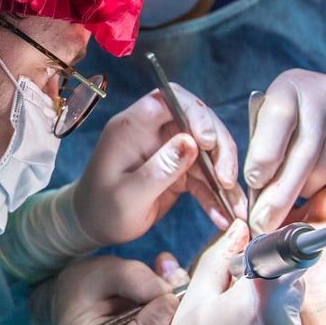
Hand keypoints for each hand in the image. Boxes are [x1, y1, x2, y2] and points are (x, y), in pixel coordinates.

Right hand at [29, 256, 180, 324]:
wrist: (68, 302)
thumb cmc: (78, 288)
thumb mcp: (99, 272)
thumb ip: (133, 278)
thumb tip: (168, 290)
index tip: (170, 297)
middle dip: (171, 315)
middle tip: (180, 280)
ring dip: (175, 314)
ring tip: (175, 280)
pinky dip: (171, 318)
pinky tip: (171, 293)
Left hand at [73, 84, 246, 245]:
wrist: (91, 226)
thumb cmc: (102, 210)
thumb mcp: (129, 195)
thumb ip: (160, 169)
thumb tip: (192, 142)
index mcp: (133, 126)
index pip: (171, 98)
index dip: (196, 113)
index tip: (208, 142)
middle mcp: (153, 131)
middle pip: (198, 123)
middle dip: (219, 148)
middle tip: (226, 178)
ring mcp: (167, 149)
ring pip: (208, 152)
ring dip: (223, 177)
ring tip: (234, 206)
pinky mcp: (177, 169)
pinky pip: (203, 176)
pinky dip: (215, 195)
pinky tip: (223, 216)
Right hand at [156, 219, 309, 324]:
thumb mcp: (194, 303)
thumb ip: (219, 261)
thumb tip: (241, 229)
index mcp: (257, 301)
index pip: (289, 255)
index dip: (277, 248)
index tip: (262, 256)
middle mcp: (287, 323)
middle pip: (292, 281)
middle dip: (269, 282)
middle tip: (236, 302)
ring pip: (291, 309)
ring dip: (271, 310)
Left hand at [245, 69, 325, 233]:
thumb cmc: (290, 118)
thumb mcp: (269, 123)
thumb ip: (263, 150)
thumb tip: (258, 196)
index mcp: (289, 87)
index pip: (278, 119)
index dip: (266, 155)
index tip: (254, 183)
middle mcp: (324, 94)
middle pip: (304, 153)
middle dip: (280, 194)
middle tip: (263, 222)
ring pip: (324, 168)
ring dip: (304, 190)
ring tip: (292, 192)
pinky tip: (319, 179)